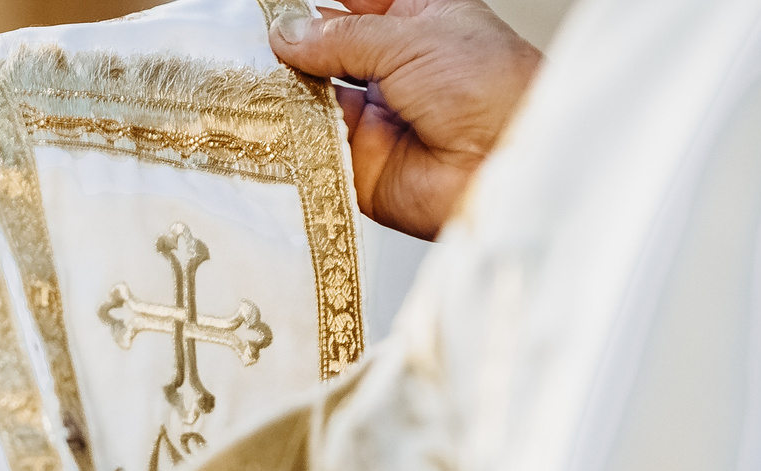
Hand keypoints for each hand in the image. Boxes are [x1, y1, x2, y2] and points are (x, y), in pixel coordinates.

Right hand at [272, 0, 541, 239]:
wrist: (507, 165)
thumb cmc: (489, 88)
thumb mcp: (409, 36)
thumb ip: (341, 36)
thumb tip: (288, 32)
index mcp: (418, 21)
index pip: (355, 2)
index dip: (316, 3)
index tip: (275, 5)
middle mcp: (394, 68)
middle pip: (328, 50)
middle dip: (292, 45)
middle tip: (253, 39)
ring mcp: (376, 116)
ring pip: (314, 97)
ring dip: (286, 88)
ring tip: (253, 75)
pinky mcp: (360, 164)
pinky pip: (314, 145)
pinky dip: (289, 133)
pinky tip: (267, 116)